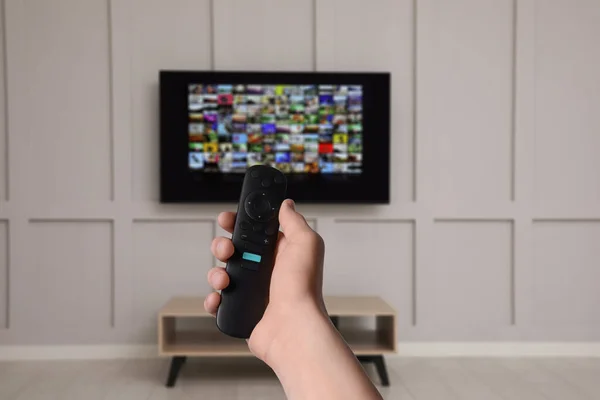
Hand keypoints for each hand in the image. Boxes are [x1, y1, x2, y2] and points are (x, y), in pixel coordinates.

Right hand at [204, 199, 326, 364]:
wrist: (293, 328)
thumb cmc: (303, 289)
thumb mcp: (305, 243)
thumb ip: (294, 221)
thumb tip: (286, 205)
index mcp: (280, 253)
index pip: (255, 231)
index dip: (239, 223)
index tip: (228, 219)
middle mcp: (266, 271)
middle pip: (234, 250)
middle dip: (223, 245)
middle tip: (227, 249)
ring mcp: (252, 292)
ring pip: (222, 273)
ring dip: (216, 272)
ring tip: (225, 278)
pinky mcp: (241, 311)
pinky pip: (218, 301)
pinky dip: (213, 299)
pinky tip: (219, 298)